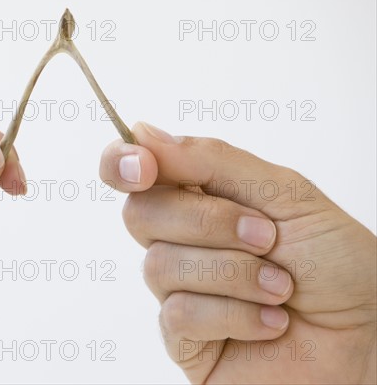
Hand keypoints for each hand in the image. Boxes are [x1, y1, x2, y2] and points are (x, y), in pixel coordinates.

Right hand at [99, 122, 375, 383]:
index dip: (122, 162)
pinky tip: (270, 322)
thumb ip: (212, 159)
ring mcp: (180, 290)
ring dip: (233, 272)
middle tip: (266, 237)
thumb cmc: (335, 261)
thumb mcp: (284, 192)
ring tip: (282, 287)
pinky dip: (235, 313)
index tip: (142, 164)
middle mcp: (180, 240)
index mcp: (199, 196)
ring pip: (159, 265)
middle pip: (140, 214)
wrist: (368, 335)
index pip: (133, 171)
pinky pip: (177, 315)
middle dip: (207, 222)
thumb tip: (142, 134)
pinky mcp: (184, 338)